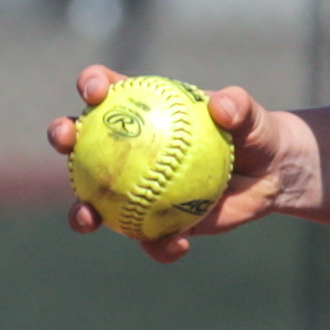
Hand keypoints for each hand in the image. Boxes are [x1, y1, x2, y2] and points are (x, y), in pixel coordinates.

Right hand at [44, 63, 315, 261]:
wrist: (269, 175)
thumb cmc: (254, 132)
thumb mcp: (251, 116)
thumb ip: (238, 106)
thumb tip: (223, 108)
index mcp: (140, 109)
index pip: (105, 90)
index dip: (91, 84)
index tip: (95, 91)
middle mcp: (126, 147)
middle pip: (80, 140)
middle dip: (61, 134)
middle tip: (66, 140)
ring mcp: (133, 187)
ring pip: (93, 199)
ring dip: (80, 210)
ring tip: (89, 216)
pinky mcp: (151, 222)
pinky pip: (146, 238)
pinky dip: (157, 246)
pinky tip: (179, 245)